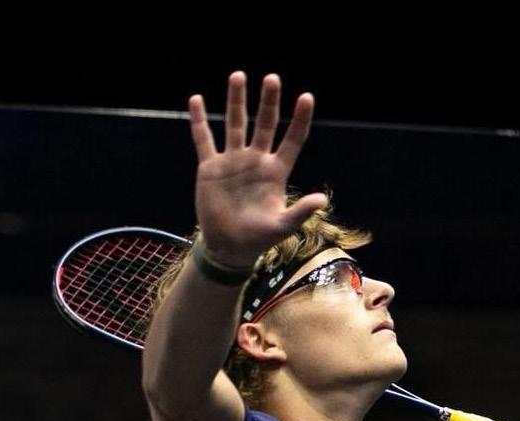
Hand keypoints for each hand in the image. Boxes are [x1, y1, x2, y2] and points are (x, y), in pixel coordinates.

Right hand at [188, 71, 328, 267]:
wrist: (228, 246)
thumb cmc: (258, 238)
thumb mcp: (281, 227)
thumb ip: (301, 212)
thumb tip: (322, 200)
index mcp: (276, 172)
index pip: (292, 140)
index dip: (300, 120)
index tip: (307, 97)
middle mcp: (256, 161)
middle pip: (265, 124)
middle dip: (268, 101)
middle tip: (272, 78)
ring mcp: (233, 161)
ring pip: (235, 124)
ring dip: (236, 101)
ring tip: (238, 76)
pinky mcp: (211, 167)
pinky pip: (204, 140)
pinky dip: (199, 121)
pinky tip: (196, 100)